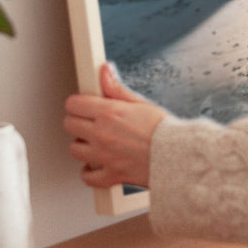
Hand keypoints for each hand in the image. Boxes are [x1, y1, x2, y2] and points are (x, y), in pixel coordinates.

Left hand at [63, 62, 167, 189]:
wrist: (178, 156)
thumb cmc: (163, 129)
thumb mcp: (139, 103)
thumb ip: (116, 88)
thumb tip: (105, 71)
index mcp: (109, 113)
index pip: (74, 104)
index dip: (77, 103)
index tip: (83, 105)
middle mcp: (102, 134)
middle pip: (69, 125)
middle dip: (77, 121)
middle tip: (89, 122)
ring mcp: (104, 156)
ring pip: (74, 150)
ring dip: (82, 145)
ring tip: (94, 142)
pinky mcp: (110, 174)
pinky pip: (88, 177)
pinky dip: (89, 172)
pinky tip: (96, 165)